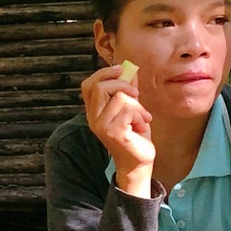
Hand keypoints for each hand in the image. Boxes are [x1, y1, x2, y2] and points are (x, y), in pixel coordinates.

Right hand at [80, 63, 154, 196]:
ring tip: (141, 117)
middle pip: (101, 86)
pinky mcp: (113, 132)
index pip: (88, 85)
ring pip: (120, 97)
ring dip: (137, 105)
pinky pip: (129, 109)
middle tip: (136, 95)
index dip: (104, 73)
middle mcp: (93, 118)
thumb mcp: (132, 107)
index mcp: (94, 110)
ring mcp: (101, 126)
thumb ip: (128, 90)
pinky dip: (141, 115)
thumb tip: (130, 70)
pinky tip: (141, 126)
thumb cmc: (135, 135)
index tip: (122, 71)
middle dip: (123, 84)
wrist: (139, 161)